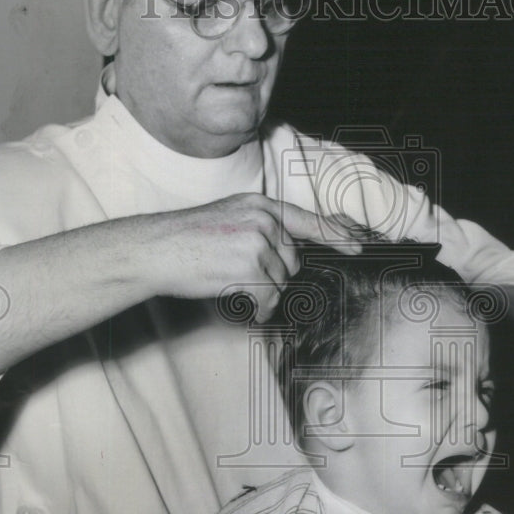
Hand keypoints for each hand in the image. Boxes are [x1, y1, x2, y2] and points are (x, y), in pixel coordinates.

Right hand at [141, 193, 361, 321]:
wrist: (156, 249)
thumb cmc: (187, 239)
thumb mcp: (230, 218)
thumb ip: (261, 228)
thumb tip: (290, 254)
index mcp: (260, 206)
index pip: (307, 220)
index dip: (335, 235)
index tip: (357, 247)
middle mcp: (264, 221)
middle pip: (292, 262)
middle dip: (273, 276)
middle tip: (238, 273)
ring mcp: (258, 244)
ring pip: (280, 284)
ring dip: (260, 292)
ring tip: (228, 281)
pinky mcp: (250, 269)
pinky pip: (268, 300)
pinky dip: (256, 308)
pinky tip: (235, 299)